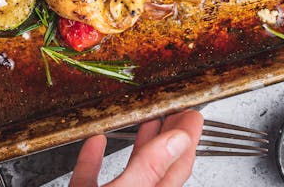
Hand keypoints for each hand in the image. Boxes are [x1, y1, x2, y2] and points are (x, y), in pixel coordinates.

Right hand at [71, 110, 202, 186]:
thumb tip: (177, 140)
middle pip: (157, 164)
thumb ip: (149, 167)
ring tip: (145, 117)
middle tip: (174, 108)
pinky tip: (95, 140)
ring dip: (136, 141)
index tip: (192, 114)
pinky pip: (91, 175)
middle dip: (167, 134)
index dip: (188, 137)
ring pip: (128, 168)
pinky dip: (92, 157)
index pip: (178, 166)